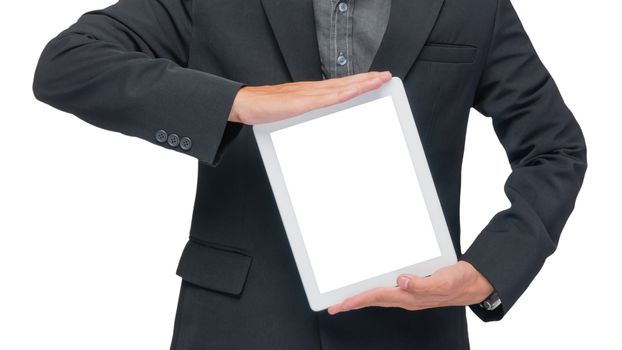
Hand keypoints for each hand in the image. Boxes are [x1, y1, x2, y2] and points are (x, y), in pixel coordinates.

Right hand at [228, 71, 392, 123]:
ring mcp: (308, 93)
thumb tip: (321, 122)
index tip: (375, 80)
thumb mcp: (293, 112)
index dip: (359, 81)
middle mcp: (313, 89)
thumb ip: (308, 113)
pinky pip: (327, 97)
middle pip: (345, 83)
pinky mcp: (302, 101)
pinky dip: (343, 92)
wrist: (246, 104)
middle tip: (386, 76)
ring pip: (341, 87)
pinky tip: (355, 90)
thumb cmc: (267, 109)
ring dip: (361, 83)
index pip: (341, 85)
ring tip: (378, 80)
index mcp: (311, 92)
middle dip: (367, 79)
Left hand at [327, 260, 493, 314]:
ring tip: (345, 301)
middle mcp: (407, 298)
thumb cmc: (459, 282)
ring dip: (361, 299)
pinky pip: (387, 292)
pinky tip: (369, 290)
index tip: (343, 303)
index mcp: (411, 297)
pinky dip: (374, 292)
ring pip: (379, 298)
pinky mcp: (412, 290)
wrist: (472, 283)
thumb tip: (402, 281)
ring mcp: (409, 296)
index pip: (379, 297)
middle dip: (353, 304)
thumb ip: (422, 284)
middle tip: (334, 306)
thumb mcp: (444, 281)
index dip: (359, 300)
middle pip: (374, 300)